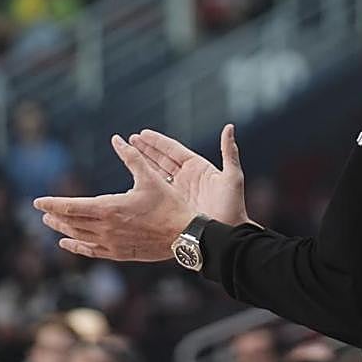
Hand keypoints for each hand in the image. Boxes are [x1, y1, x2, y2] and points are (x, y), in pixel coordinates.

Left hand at [33, 134, 196, 260]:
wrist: (184, 236)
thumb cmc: (169, 205)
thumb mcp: (150, 178)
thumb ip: (132, 158)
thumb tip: (117, 139)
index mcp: (110, 208)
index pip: (71, 206)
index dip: (52, 203)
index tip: (37, 201)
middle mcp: (106, 227)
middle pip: (71, 222)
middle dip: (55, 215)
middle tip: (42, 211)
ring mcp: (111, 242)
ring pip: (79, 236)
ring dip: (63, 229)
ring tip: (51, 223)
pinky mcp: (119, 253)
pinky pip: (91, 251)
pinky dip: (76, 247)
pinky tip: (68, 244)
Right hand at [131, 124, 250, 226]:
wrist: (229, 234)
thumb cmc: (233, 206)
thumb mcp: (232, 177)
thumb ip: (229, 152)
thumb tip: (229, 127)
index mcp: (198, 167)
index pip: (173, 150)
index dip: (157, 142)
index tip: (142, 133)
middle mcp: (187, 177)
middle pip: (162, 159)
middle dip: (146, 149)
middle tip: (130, 139)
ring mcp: (179, 192)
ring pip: (157, 174)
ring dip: (143, 164)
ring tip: (128, 153)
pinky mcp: (174, 206)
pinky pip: (157, 193)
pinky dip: (145, 186)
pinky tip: (133, 183)